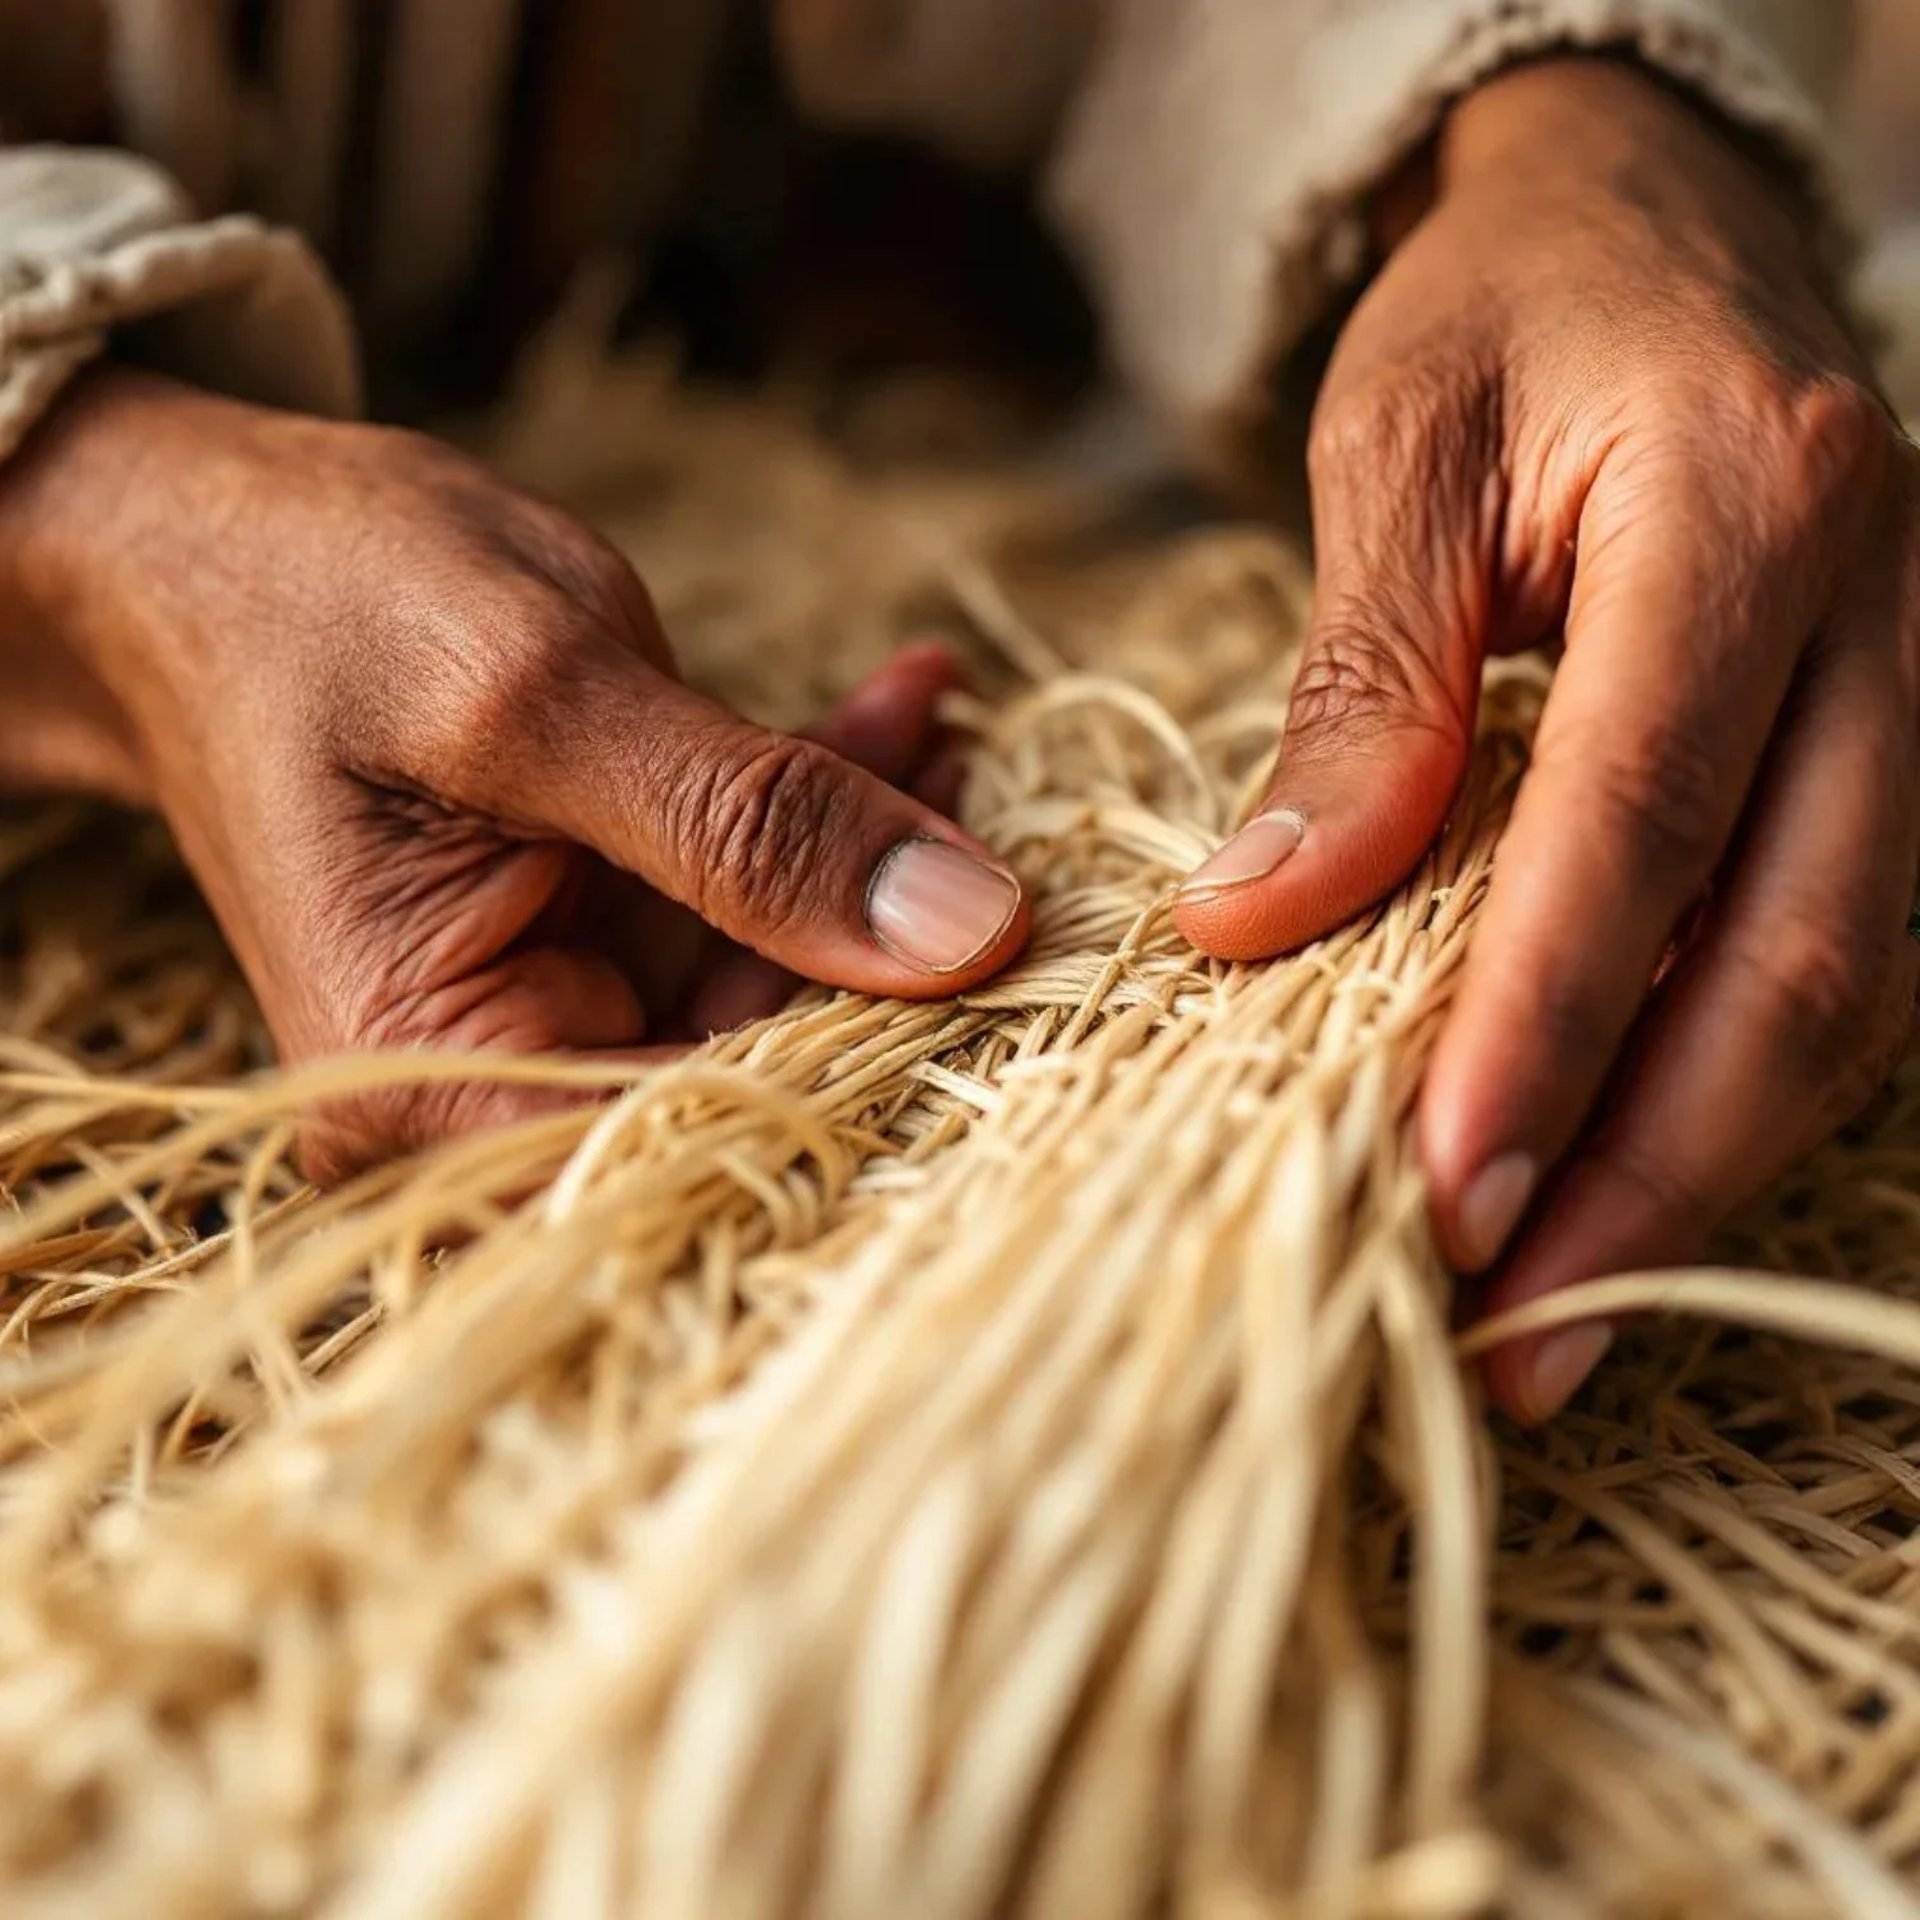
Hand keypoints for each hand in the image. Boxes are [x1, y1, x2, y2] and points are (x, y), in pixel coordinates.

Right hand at [0, 371, 1028, 1177]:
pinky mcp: (592, 928)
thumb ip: (752, 824)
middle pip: (759, 1057)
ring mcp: (552, 1004)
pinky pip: (741, 892)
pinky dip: (823, 802)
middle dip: (892, 931)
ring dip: (872, 842)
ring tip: (945, 732)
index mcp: (439, 1077)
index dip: (880, 1060)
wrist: (209, 541)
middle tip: (1011, 823)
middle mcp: (495, 1080)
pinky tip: (902, 711)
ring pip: (772, 961)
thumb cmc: (314, 600)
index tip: (1025, 972)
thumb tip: (971, 931)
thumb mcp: (539, 696)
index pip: (710, 1130)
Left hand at [1173, 59, 1919, 1420]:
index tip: (1446, 1198)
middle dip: (1654, 1168)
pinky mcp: (1901, 743)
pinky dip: (1744, 1087)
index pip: (1645, 821)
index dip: (1546, 1027)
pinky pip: (1857, 952)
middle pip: (1802, 953)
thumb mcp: (1392, 455)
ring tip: (1563, 1315)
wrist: (1649, 224)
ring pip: (1859, 987)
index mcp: (1750, 506)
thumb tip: (1264, 922)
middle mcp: (1888, 609)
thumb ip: (1357, 692)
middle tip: (1521, 1338)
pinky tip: (1640, 1178)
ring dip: (1707, 1168)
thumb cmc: (1506, 317)